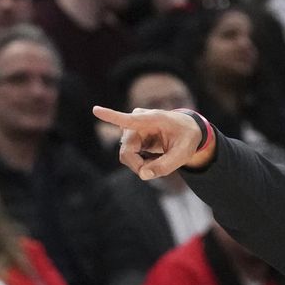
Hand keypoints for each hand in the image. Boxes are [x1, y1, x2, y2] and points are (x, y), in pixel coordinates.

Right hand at [92, 106, 213, 178]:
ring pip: (127, 156)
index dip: (112, 116)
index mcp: (153, 119)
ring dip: (142, 164)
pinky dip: (142, 162)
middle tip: (156, 171)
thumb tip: (143, 175)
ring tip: (160, 159)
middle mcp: (138, 121)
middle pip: (127, 152)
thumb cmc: (187, 138)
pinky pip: (130, 156)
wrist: (188, 129)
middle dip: (140, 166)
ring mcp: (132, 128)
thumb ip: (166, 166)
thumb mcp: (183, 154)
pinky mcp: (130, 136)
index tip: (96, 110)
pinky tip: (155, 156)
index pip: (129, 119)